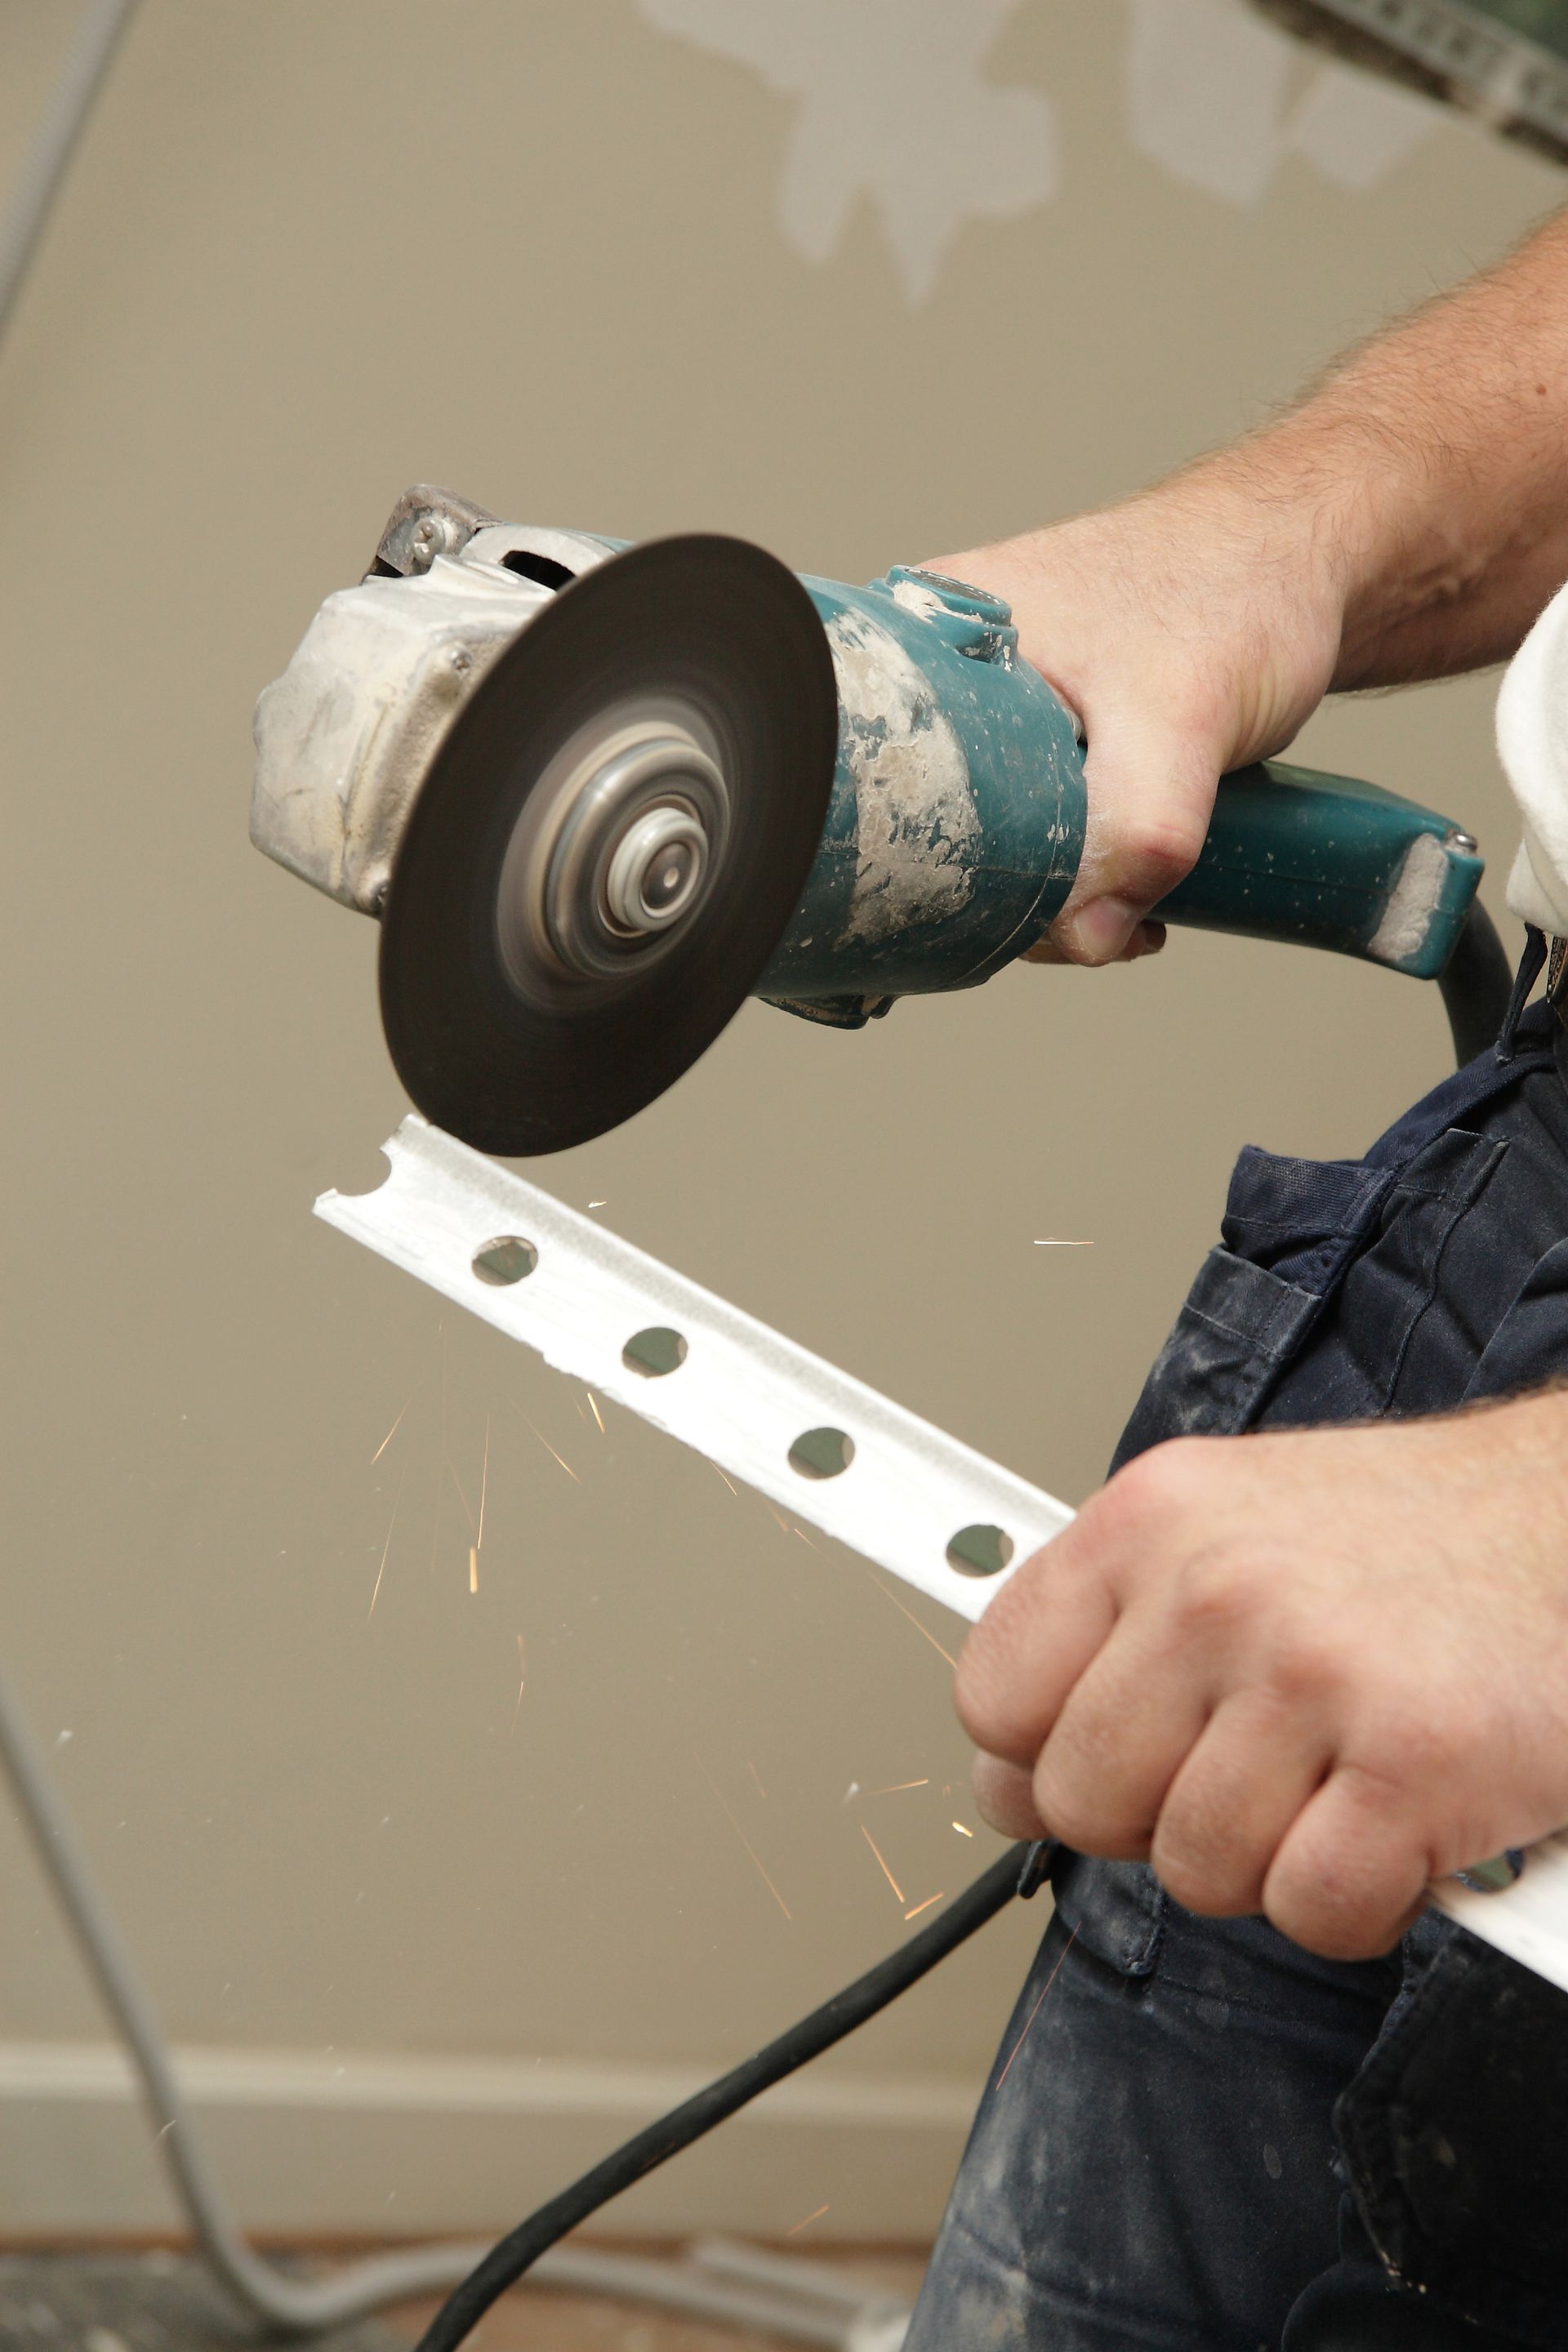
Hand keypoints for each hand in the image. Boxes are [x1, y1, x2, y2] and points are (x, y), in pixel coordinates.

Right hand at [923, 463, 1350, 963]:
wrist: (1307, 562)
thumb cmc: (1237, 590)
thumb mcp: (1179, 719)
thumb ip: (1135, 831)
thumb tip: (1089, 939)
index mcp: (926, 650)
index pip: (899, 801)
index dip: (961, 875)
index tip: (1047, 910)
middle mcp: (943, 677)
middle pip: (946, 832)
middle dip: (1030, 891)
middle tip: (1113, 908)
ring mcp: (992, 708)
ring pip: (1001, 838)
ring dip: (1069, 883)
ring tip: (1142, 884)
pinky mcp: (1041, 735)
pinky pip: (1040, 825)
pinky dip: (1088, 863)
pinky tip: (1137, 874)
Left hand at [957, 1395, 1567, 1958]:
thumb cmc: (1408, 1539)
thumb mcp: (1226, 1524)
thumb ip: (1109, 1632)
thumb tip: (1005, 1773)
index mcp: (1150, 1520)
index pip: (994, 1693)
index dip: (1036, 1758)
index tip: (1094, 1763)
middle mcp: (1215, 1588)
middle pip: (1083, 1801)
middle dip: (1158, 1819)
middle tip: (1251, 1776)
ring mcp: (1311, 1674)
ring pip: (1196, 1869)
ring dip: (1269, 1861)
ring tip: (1335, 1785)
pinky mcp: (1414, 1765)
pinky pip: (1312, 1912)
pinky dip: (1359, 1904)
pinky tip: (1396, 1833)